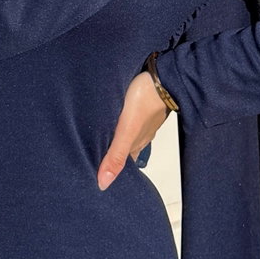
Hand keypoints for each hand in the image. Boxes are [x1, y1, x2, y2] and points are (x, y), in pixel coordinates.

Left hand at [97, 70, 170, 190]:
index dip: (113, 171)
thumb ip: (116, 155)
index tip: (100, 178)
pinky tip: (114, 121)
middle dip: (111, 156)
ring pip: (127, 136)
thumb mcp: (126, 130)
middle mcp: (140, 135)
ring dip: (115, 140)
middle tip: (96, 160)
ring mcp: (143, 121)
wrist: (163, 75)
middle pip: (124, 151)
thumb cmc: (144, 99)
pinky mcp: (142, 107)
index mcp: (136, 144)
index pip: (123, 165)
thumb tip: (104, 183)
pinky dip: (120, 125)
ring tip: (100, 142)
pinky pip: (130, 121)